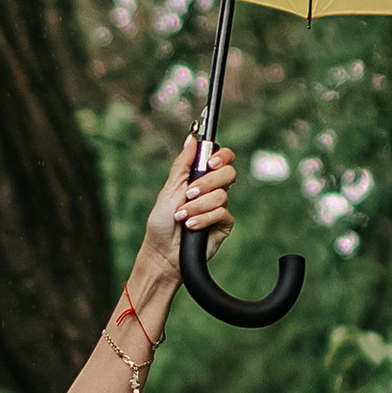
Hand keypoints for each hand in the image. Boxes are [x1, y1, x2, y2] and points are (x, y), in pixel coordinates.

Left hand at [136, 132, 235, 295]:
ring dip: (197, 206)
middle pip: (229, 173)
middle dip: (207, 183)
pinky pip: (222, 213)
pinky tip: (192, 227)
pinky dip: (203, 219)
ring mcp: (219, 207)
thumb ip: (183, 165)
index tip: (209, 162)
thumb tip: (191, 139)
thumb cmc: (162, 223)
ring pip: (221, 195)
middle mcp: (212, 190)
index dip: (221, 156)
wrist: (163, 253)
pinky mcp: (224, 224)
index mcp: (200, 178)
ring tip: (182, 216)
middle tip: (190, 193)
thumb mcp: (169, 189)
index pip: (221, 158)